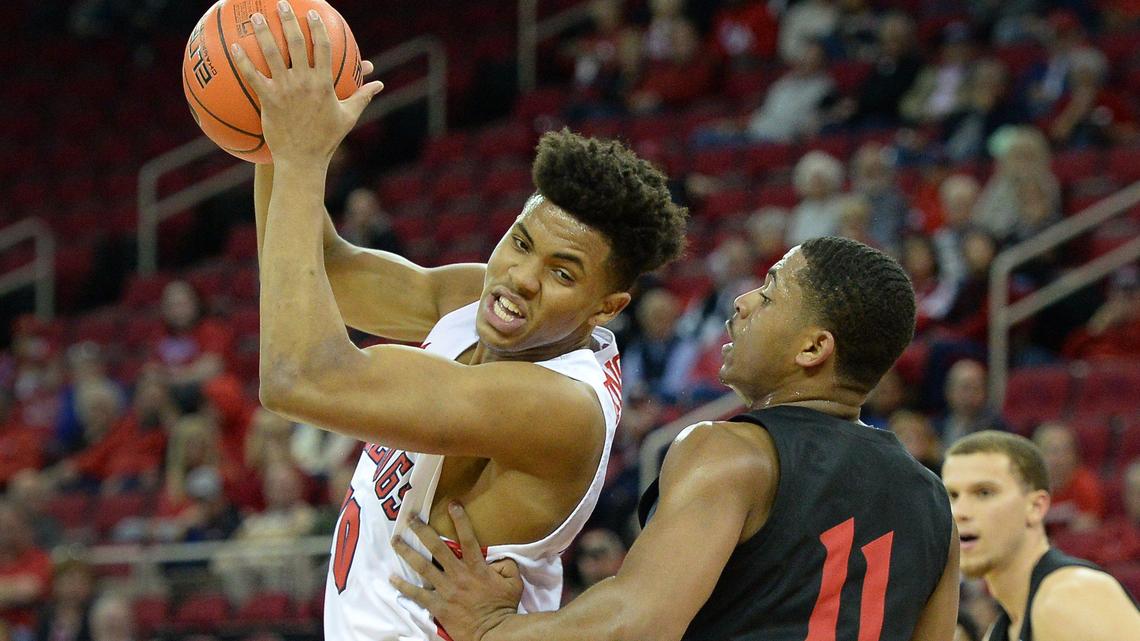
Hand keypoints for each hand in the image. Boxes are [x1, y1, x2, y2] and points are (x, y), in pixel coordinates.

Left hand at [231, 1, 383, 165]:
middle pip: (296, 43)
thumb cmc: (327, 140)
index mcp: (324, 84)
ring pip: (273, 54)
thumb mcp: (348, 117)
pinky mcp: (268, 100)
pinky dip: (243, 60)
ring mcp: (285, 90)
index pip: (323, 48)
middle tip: (282, 4)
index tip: (312, 14)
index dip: (317, 28)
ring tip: (255, 16)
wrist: (303, 160)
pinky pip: (253, 76)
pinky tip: (234, 47)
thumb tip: (379, 85)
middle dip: (288, 20)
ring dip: (263, 32)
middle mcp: (304, 82)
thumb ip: (362, 97)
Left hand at [391, 503, 522, 640]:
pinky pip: (417, 594)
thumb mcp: (513, 582)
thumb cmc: (503, 607)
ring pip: (422, 566)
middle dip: (422, 530)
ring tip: (395, 540)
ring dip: (407, 552)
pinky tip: (392, 577)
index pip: (467, 538)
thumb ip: (506, 565)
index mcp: (476, 567)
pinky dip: (403, 586)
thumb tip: (497, 557)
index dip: (460, 520)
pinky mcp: (437, 605)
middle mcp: (457, 574)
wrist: (492, 633)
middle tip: (409, 518)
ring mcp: (445, 590)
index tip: (452, 504)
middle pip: (436, 547)